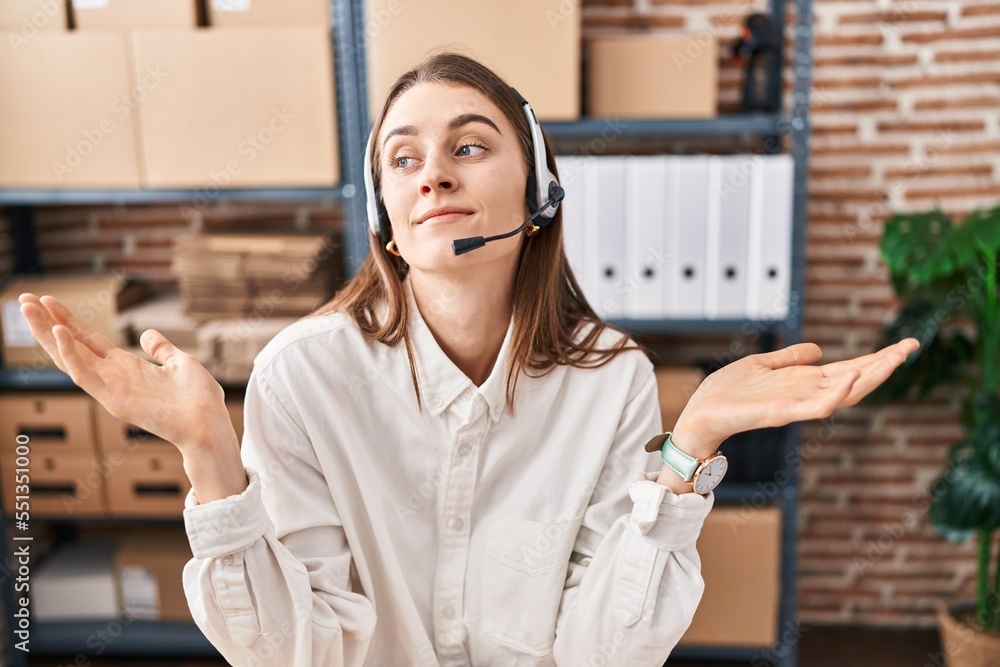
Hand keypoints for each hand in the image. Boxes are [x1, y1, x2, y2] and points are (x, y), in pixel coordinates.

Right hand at [17, 293, 237, 454]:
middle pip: (71, 345)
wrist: (209, 423)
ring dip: (48, 333)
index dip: (69, 320)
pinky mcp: (113, 399)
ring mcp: (110, 388)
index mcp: (126, 367)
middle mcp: (112, 376)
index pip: (88, 340)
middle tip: (24, 299)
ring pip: (69, 357)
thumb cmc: (199, 399)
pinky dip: (70, 355)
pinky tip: (58, 333)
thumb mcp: (180, 363)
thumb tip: (148, 334)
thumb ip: (162, 349)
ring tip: (28, 308)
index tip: (49, 300)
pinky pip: (85, 375)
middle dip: (47, 323)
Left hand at [671, 338, 920, 457]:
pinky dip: (837, 392)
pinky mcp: (782, 414)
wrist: (700, 415)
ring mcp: (797, 405)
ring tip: (894, 357)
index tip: (904, 344)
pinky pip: (817, 406)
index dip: (876, 357)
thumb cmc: (726, 393)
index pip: (849, 368)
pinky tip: (853, 375)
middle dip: (884, 364)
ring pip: (844, 392)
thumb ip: (789, 358)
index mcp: (803, 382)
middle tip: (912, 346)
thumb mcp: (760, 364)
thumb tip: (818, 349)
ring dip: (871, 376)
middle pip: (855, 379)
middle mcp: (805, 394)